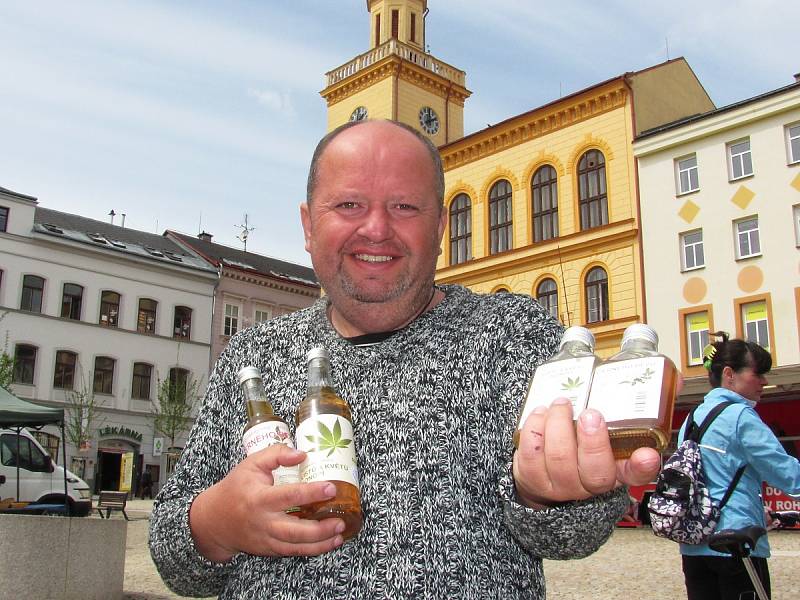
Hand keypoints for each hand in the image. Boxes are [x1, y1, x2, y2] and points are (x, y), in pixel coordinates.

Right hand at [189, 444, 344, 561]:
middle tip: (341, 520)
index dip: (312, 492)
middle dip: (320, 528)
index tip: (330, 488)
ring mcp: (266, 539)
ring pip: (296, 546)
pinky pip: (292, 552)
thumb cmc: (235, 488)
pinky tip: (329, 542)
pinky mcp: (269, 549)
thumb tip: (302, 454)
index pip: (290, 496)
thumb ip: (276, 454)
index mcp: (259, 499)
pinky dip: (312, 549)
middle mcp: (264, 522)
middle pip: (296, 530)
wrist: (213, 521)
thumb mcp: (251, 464)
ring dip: (321, 543)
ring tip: (340, 534)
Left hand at [513, 398, 660, 507]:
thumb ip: (624, 421)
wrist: (544, 475)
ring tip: (561, 404)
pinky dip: (534, 428)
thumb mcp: (605, 438)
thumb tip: (653, 392)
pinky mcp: (531, 478)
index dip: (642, 467)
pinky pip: (531, 454)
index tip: (647, 454)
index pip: (635, 476)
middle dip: (592, 440)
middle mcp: (589, 485)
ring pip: (559, 458)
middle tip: (589, 414)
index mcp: (615, 473)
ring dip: (558, 425)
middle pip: (594, 471)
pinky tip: (541, 414)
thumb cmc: (580, 450)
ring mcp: (559, 485)